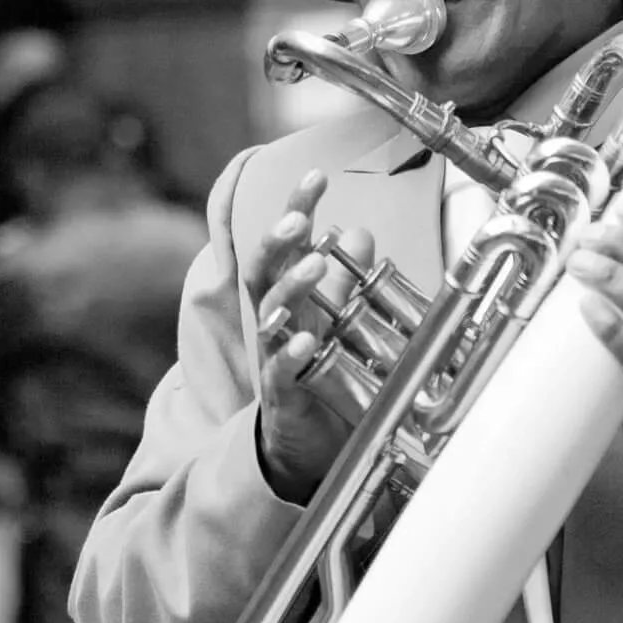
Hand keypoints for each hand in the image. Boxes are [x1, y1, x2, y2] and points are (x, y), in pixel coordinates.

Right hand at [246, 170, 373, 503]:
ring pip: (273, 315)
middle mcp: (280, 322)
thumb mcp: (337, 320)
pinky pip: (283, 371)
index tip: (315, 175)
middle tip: (298, 216)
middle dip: (279, 240)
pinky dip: (294, 353)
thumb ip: (345, 279)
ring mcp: (276, 357)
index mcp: (292, 298)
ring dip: (292, 287)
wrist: (303, 447)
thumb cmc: (318, 376)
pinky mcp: (283, 395)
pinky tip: (309, 338)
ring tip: (313, 263)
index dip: (297, 208)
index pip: (289, 245)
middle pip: (266, 271)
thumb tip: (356, 230)